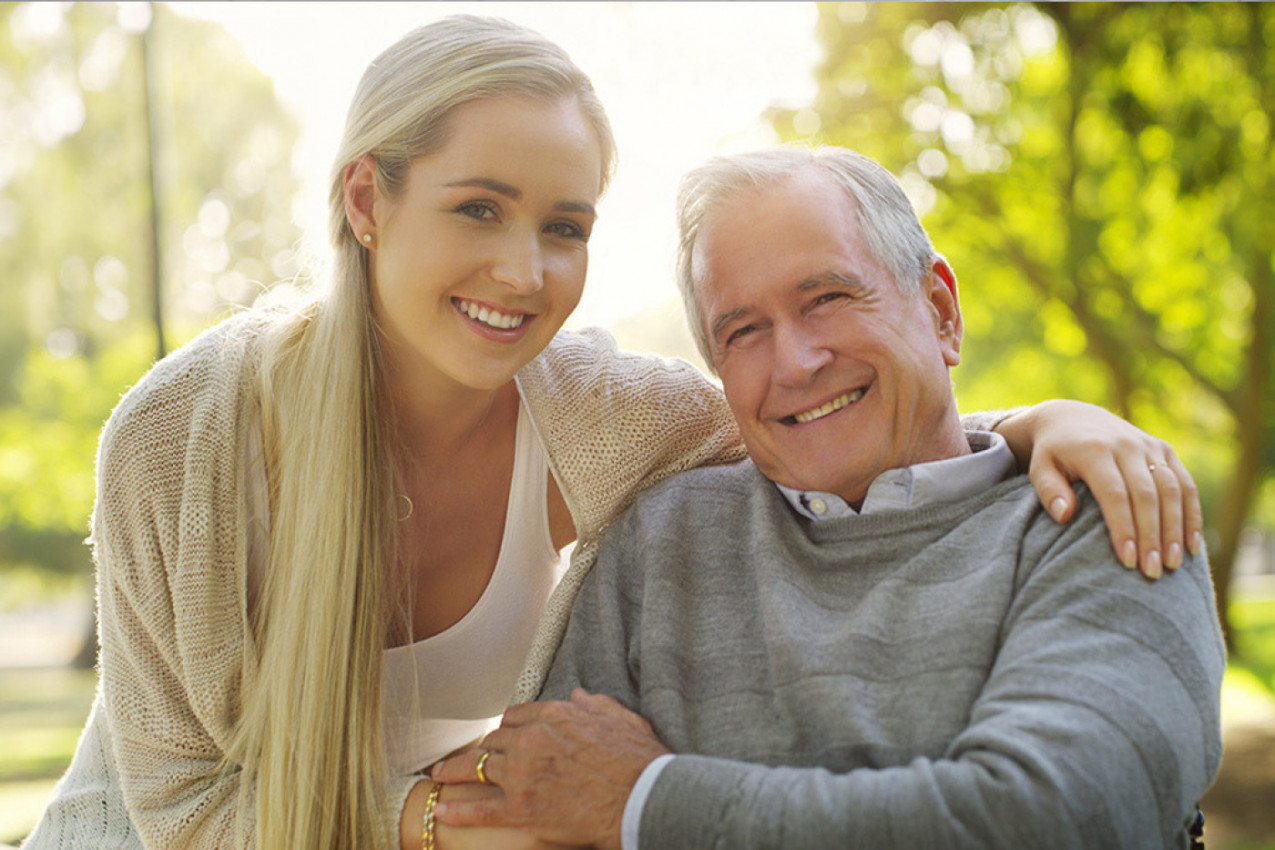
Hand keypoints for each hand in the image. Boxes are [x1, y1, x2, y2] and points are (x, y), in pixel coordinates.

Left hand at [431, 689, 670, 849]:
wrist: (641, 798)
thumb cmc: (638, 760)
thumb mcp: (621, 718)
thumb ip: (595, 704)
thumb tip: (578, 695)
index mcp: (554, 715)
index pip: (515, 717)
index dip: (507, 728)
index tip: (502, 737)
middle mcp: (531, 740)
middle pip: (493, 741)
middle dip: (480, 748)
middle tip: (468, 756)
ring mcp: (522, 775)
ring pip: (477, 768)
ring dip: (455, 771)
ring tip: (439, 774)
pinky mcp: (520, 810)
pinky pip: (479, 809)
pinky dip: (458, 810)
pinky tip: (442, 808)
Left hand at [996, 400, 1202, 578]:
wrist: (1074, 418)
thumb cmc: (1054, 453)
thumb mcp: (1039, 468)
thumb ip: (1048, 490)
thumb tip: (1063, 516)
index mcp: (1095, 450)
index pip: (1114, 494)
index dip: (1123, 528)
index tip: (1126, 561)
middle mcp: (1127, 445)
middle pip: (1147, 495)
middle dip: (1152, 536)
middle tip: (1153, 572)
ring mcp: (1150, 447)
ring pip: (1173, 490)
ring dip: (1176, 529)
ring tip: (1174, 565)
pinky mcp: (1165, 450)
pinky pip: (1186, 484)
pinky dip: (1192, 515)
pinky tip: (1192, 545)